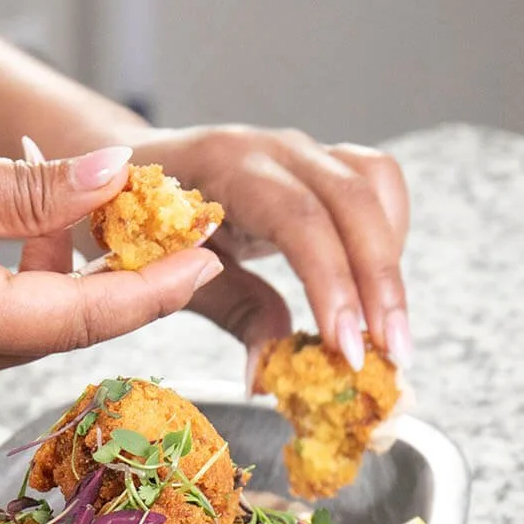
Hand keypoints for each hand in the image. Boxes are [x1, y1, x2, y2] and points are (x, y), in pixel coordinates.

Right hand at [0, 121, 223, 390]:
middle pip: (68, 318)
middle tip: (160, 201)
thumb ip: (32, 187)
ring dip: (61, 249)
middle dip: (119, 262)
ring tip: (65, 173)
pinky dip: (16, 258)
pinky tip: (11, 200)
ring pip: (31, 309)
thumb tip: (118, 175)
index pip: (91, 315)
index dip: (160, 283)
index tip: (211, 248)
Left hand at [114, 125, 410, 375]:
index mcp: (222, 164)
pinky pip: (376, 187)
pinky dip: (388, 238)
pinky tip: (376, 292)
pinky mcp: (322, 164)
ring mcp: (302, 151)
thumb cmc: (137, 218)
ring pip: (376, 185)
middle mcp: (271, 147)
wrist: (131, 163)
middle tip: (391, 355)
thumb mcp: (168, 268)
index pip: (297, 218)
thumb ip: (225, 309)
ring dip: (392, 261)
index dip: (330, 284)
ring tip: (390, 332)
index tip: (345, 350)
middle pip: (352, 200)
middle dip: (379, 283)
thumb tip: (267, 376)